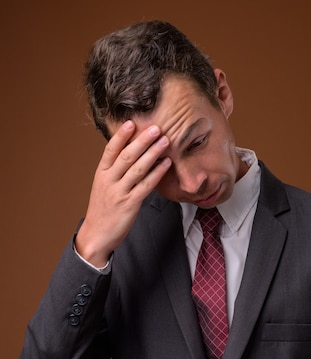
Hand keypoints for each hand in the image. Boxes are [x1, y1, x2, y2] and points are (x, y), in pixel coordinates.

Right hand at [75, 120, 171, 266]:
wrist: (97, 235)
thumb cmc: (103, 210)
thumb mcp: (104, 186)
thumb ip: (115, 171)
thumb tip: (131, 153)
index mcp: (101, 174)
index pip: (110, 150)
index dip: (121, 136)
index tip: (132, 123)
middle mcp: (108, 181)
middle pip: (126, 156)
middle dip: (142, 140)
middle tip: (156, 128)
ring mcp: (119, 192)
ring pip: (137, 169)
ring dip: (153, 153)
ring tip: (165, 141)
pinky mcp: (129, 204)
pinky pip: (145, 186)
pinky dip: (156, 173)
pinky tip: (166, 164)